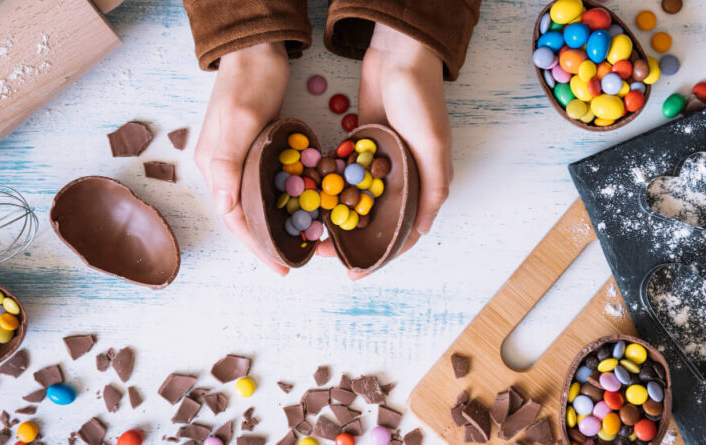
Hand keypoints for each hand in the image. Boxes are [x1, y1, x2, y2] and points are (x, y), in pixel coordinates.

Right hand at [194, 42, 290, 274]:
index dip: (256, 247)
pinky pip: (266, 184)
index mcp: (214, 167)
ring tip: (299, 241)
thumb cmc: (249, 81)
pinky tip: (300, 208)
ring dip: (274, 224)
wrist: (256, 49)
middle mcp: (222, 168)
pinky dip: (282, 201)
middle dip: (266, 242)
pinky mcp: (254, 148)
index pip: (233, 219)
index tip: (281, 267)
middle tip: (294, 260)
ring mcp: (238, 158)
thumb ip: (228, 162)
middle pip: (243, 216)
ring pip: (255, 202)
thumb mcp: (241, 120)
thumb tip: (224, 208)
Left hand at [318, 24, 453, 278]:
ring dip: (335, 216)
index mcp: (423, 182)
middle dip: (349, 239)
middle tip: (321, 251)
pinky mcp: (359, 145)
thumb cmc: (421, 101)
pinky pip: (342, 173)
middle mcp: (401, 177)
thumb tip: (423, 231)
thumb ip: (433, 188)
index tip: (354, 272)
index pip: (402, 231)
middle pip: (373, 220)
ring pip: (354, 200)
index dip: (380, 255)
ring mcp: (378, 163)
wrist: (398, 57)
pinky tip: (308, 199)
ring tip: (311, 231)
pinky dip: (329, 187)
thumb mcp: (433, 145)